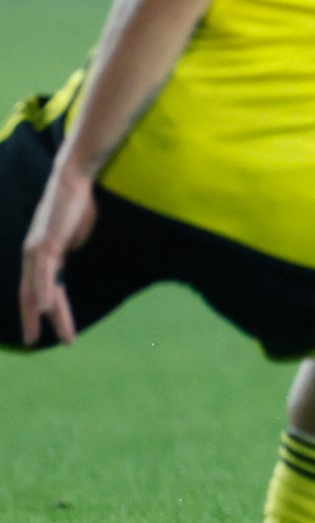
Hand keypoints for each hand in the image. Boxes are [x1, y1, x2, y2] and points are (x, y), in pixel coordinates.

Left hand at [19, 166, 96, 347]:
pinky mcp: (46, 244)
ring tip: (43, 334)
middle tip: (32, 342)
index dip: (36, 311)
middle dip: (31, 321)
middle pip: (30, 295)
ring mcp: (36, 251)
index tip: (40, 330)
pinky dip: (44, 292)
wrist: (73, 180)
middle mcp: (31, 255)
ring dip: (40, 315)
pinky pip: (45, 274)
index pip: (35, 289)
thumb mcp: (73, 234)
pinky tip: (46, 308)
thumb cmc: (76, 204)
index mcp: (38, 255)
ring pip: (36, 289)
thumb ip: (67, 249)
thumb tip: (69, 256)